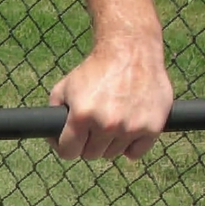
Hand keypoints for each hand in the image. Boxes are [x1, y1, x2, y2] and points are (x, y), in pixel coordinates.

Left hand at [48, 42, 173, 160]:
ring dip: (109, 143)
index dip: (66, 147)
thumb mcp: (64, 87)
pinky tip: (126, 132)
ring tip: (110, 123)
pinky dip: (130, 146)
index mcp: (82, 116)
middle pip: (91, 154)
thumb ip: (54, 112)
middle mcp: (107, 124)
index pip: (68, 152)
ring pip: (113, 154)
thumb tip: (52, 136)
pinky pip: (136, 152)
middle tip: (92, 128)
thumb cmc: (95, 70)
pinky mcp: (152, 127)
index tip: (70, 142)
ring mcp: (131, 127)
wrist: (131, 51)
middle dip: (88, 143)